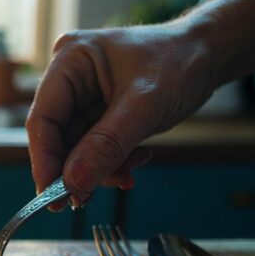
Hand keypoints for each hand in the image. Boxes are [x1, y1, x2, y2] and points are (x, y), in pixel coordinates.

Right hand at [26, 22, 216, 208]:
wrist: (211, 56)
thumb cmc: (180, 62)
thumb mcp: (144, 105)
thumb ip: (107, 145)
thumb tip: (73, 182)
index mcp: (70, 62)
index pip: (43, 119)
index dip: (44, 160)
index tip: (51, 196)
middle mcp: (70, 79)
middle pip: (56, 137)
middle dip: (76, 169)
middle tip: (85, 199)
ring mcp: (84, 98)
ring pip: (76, 149)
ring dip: (99, 170)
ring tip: (126, 177)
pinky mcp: (99, 114)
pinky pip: (94, 149)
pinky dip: (112, 163)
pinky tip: (136, 162)